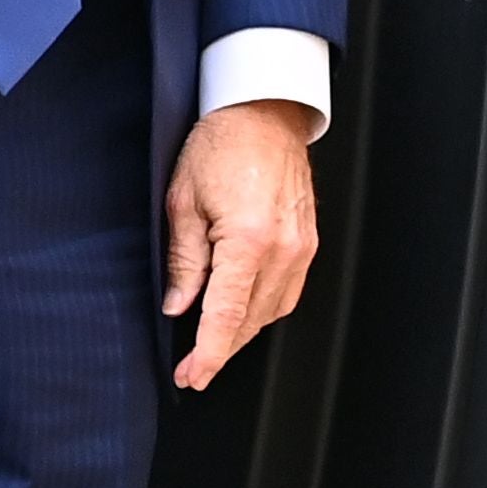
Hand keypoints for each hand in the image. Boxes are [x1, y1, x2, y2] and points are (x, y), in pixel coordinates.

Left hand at [166, 99, 322, 389]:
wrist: (264, 112)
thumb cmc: (221, 144)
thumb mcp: (183, 202)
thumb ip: (184, 261)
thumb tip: (178, 304)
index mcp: (248, 240)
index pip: (226, 316)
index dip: (208, 353)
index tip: (192, 375)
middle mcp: (282, 249)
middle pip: (251, 321)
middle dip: (221, 350)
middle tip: (192, 368)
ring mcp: (301, 247)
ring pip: (272, 311)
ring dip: (242, 332)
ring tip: (212, 343)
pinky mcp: (307, 242)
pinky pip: (287, 291)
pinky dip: (262, 309)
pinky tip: (241, 313)